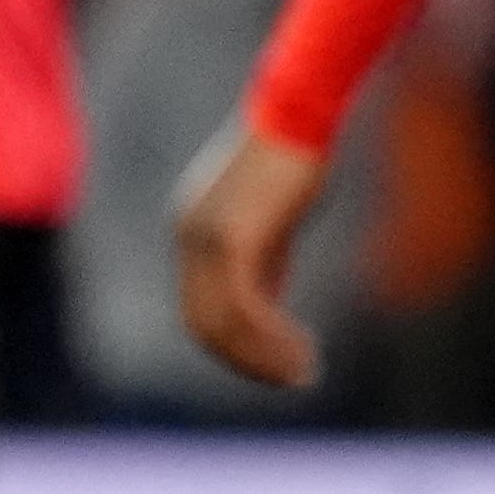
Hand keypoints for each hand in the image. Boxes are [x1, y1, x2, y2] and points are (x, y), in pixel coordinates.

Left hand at [170, 118, 331, 387]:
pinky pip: (247, 307)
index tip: (279, 363)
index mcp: (193, 232)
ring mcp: (206, 240)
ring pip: (224, 323)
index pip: (202, 308)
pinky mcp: (234, 239)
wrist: (299, 114)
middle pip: (205, 324)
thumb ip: (266, 258)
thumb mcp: (276, 217)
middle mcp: (190, 238)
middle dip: (249, 361)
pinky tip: (304, 349)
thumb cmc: (297, 157)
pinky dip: (273, 337)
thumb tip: (268, 301)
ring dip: (264, 356)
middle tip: (293, 379)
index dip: (237, 346)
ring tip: (303, 372)